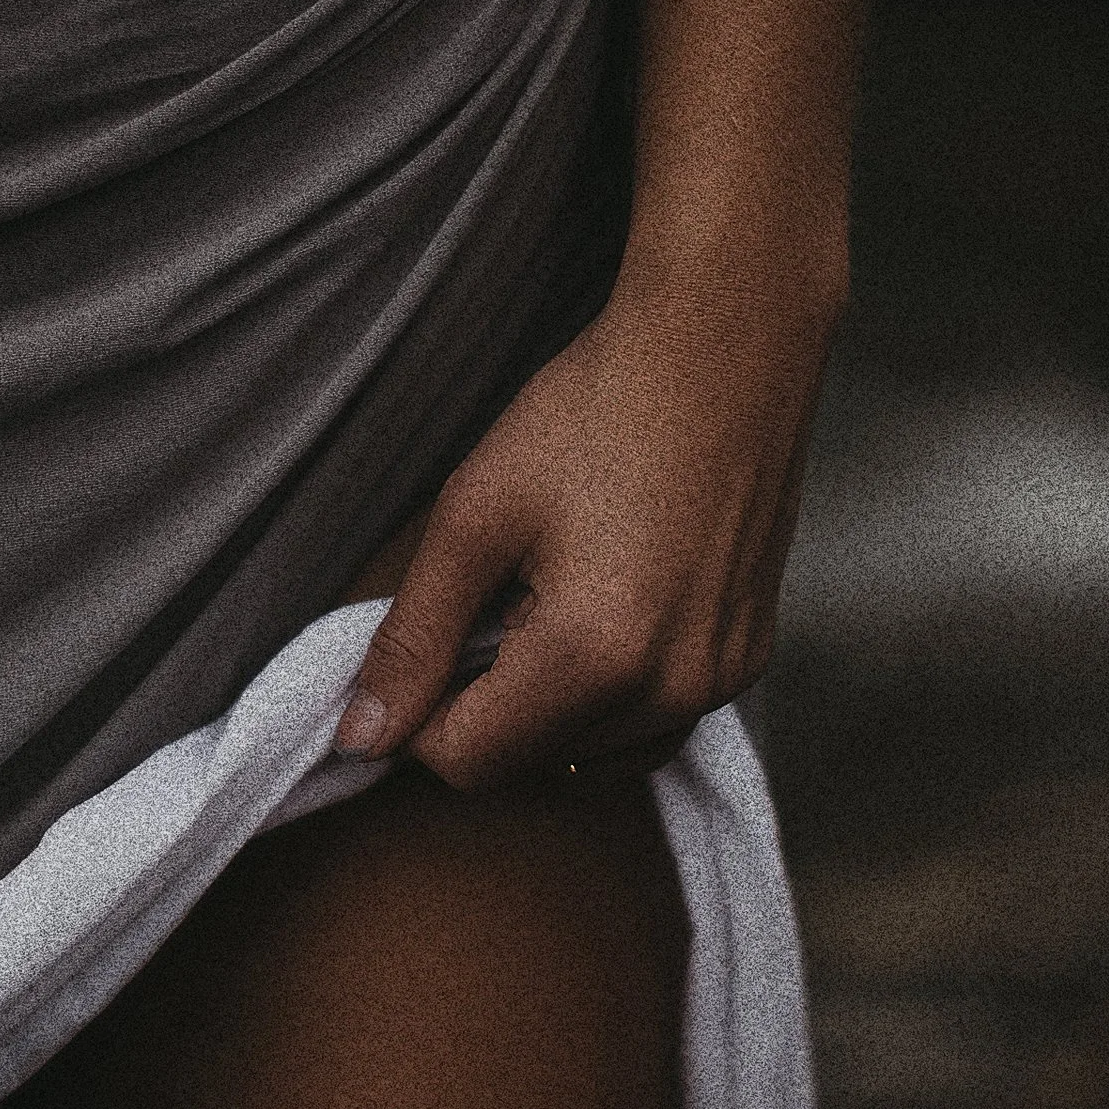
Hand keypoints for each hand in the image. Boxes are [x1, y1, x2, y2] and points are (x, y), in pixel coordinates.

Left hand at [332, 265, 840, 789]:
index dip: (418, 719)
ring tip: (550, 598)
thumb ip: (414, 636)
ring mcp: (720, 681)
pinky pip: (653, 723)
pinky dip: (610, 695)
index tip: (417, 651)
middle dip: (486, 706)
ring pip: (590, 755)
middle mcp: (671, 690)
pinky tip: (605, 608)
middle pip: (530, 764)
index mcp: (596, 656)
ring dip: (548, 707)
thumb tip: (362, 736)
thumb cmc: (599, 408)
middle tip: (489, 601)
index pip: (470, 761)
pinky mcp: (747, 661)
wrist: (726, 344)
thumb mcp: (475, 513)